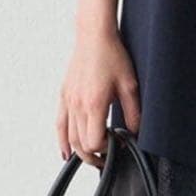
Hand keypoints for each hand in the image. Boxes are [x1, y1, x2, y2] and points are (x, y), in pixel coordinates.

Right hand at [55, 28, 140, 166]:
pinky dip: (62, 140)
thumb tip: (135, 131)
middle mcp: (77, 106)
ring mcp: (68, 101)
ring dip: (79, 152)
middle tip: (107, 158)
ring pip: (69, 137)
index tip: (118, 144)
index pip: (94, 142)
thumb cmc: (112, 56)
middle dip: (94, 156)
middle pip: (80, 144)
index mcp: (94, 104)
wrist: (94, 37)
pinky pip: (60, 124)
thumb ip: (133, 112)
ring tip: (92, 158)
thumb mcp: (129, 85)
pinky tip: (66, 151)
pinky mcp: (64, 95)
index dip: (107, 148)